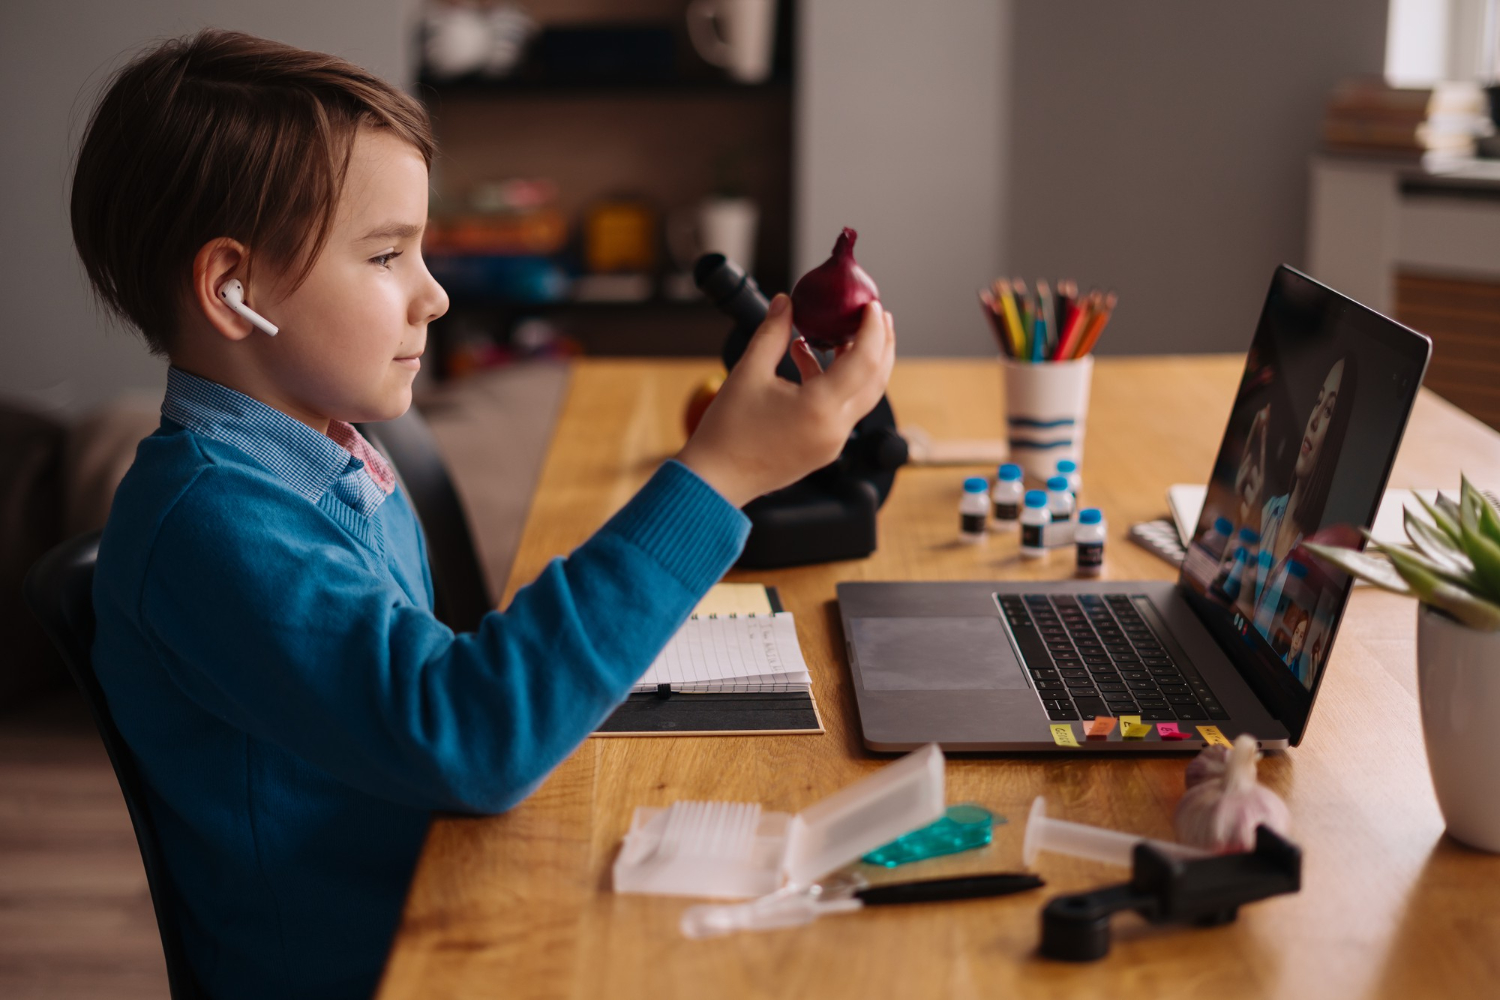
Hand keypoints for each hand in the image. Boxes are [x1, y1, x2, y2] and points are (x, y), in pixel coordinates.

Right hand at [676, 294, 895, 507]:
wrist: (715, 479)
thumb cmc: (727, 432)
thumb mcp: (748, 372)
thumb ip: (772, 333)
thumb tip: (785, 303)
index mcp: (819, 408)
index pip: (864, 360)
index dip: (872, 329)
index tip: (871, 305)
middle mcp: (834, 429)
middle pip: (876, 380)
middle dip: (881, 344)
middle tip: (877, 315)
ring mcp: (832, 442)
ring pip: (863, 396)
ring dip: (861, 364)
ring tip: (844, 336)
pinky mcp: (824, 449)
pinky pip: (843, 410)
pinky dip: (838, 383)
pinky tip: (810, 362)